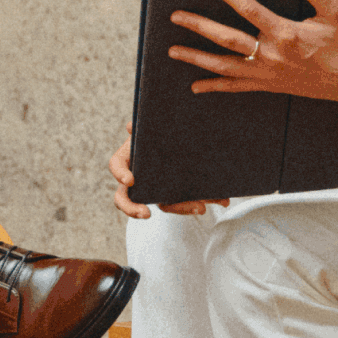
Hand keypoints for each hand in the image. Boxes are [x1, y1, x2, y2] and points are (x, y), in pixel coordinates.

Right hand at [109, 123, 226, 219]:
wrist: (186, 133)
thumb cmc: (163, 129)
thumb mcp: (155, 124)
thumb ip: (144, 124)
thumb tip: (130, 126)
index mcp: (130, 156)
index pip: (116, 165)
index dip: (120, 173)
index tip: (130, 180)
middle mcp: (139, 177)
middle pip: (126, 198)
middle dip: (133, 208)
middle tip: (145, 213)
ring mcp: (157, 188)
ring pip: (162, 205)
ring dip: (181, 208)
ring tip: (200, 207)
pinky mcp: (179, 194)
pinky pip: (187, 202)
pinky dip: (204, 200)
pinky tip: (222, 200)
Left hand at [168, 0, 337, 107]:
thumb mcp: (334, 12)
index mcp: (285, 33)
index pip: (248, 9)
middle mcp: (271, 55)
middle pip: (226, 38)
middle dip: (198, 26)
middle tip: (176, 16)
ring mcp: (267, 73)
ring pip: (223, 65)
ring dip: (196, 58)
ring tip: (173, 50)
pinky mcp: (268, 85)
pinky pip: (236, 87)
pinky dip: (214, 87)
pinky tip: (195, 86)